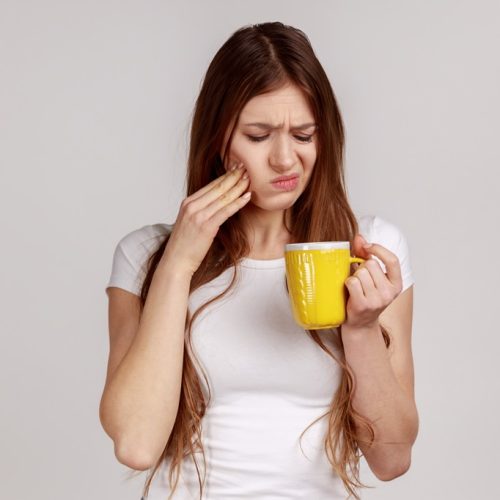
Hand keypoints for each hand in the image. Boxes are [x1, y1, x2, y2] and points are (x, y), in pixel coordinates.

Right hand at [162, 161, 250, 276]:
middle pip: (218, 187)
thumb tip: (216, 205)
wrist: (176, 261)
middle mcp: (192, 206)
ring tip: (250, 178)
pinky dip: (238, 202)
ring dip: (238, 186)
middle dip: (233, 176)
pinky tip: (247, 196)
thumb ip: (200, 211)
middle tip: (246, 167)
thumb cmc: (184, 245)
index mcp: (188, 203)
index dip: (225, 176)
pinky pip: (226, 211)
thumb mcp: (189, 222)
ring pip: (223, 197)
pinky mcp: (207, 226)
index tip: (236, 168)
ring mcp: (199, 215)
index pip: (210, 185)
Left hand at [343, 233, 402, 329]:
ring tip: (355, 287)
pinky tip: (350, 291)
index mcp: (396, 284)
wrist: (360, 325)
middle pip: (371, 265)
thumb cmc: (364, 296)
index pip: (393, 260)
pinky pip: (352, 282)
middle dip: (361, 268)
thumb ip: (365, 255)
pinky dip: (348, 283)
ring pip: (360, 273)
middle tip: (360, 280)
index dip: (379, 249)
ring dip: (354, 276)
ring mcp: (377, 300)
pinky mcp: (363, 305)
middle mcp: (389, 292)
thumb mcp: (371, 277)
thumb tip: (359, 237)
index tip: (367, 246)